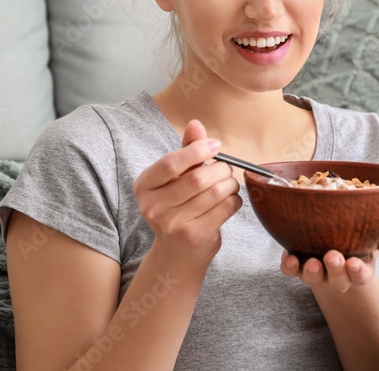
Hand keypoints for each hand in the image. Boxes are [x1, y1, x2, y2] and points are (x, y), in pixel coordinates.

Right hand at [133, 119, 241, 276]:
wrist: (177, 253)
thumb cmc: (177, 208)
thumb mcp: (176, 178)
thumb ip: (186, 151)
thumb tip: (195, 124)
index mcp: (144, 186)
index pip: (171, 163)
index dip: (197, 150)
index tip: (215, 146)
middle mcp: (153, 207)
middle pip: (197, 178)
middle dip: (220, 169)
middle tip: (226, 169)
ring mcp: (173, 224)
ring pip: (215, 192)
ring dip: (230, 184)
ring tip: (229, 184)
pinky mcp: (194, 236)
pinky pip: (225, 208)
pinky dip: (234, 200)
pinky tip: (229, 201)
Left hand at [280, 233, 378, 292]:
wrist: (331, 227)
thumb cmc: (359, 233)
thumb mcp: (375, 233)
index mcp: (358, 268)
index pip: (360, 276)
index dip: (358, 273)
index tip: (354, 264)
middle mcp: (336, 274)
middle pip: (338, 281)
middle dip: (336, 271)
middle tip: (332, 257)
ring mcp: (317, 270)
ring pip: (313, 278)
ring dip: (312, 273)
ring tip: (312, 264)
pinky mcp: (297, 263)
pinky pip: (291, 270)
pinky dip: (289, 267)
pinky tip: (288, 258)